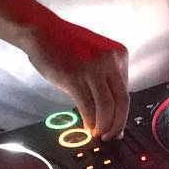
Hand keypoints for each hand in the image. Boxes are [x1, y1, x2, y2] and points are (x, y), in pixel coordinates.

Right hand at [23, 16, 128, 139]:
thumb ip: (105, 75)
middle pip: (122, 100)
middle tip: (112, 136)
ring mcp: (93, 69)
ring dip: (104, 126)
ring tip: (98, 134)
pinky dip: (90, 121)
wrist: (43, 32)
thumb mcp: (96, 55)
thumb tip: (110, 106)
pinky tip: (87, 128)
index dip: (121, 112)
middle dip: (118, 124)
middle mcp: (111, 61)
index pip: (125, 90)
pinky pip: (88, 106)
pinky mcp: (75, 78)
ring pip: (107, 106)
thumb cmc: (67, 44)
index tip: (117, 124)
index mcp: (119, 55)